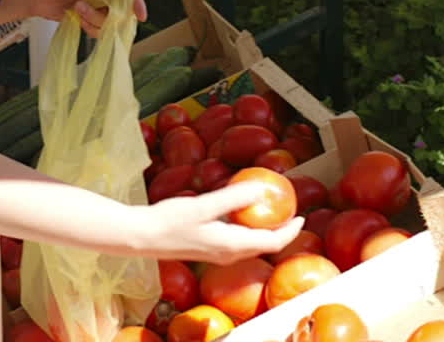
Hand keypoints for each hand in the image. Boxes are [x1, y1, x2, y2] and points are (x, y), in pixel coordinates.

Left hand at [28, 0, 147, 36]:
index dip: (137, 2)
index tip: (141, 16)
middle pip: (120, 9)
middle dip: (105, 14)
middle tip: (84, 9)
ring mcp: (95, 5)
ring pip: (109, 21)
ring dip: (93, 20)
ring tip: (76, 11)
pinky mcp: (87, 17)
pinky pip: (98, 29)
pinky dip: (89, 27)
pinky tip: (76, 19)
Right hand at [137, 182, 304, 264]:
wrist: (141, 237)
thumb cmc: (170, 221)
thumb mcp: (204, 207)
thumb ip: (233, 198)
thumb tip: (262, 189)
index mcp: (232, 246)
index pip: (272, 243)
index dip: (290, 231)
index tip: (301, 215)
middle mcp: (228, 254)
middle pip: (265, 246)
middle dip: (281, 230)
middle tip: (290, 210)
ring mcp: (218, 253)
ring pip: (251, 244)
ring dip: (265, 230)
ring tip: (272, 210)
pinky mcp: (209, 249)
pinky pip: (238, 241)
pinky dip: (249, 229)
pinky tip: (242, 213)